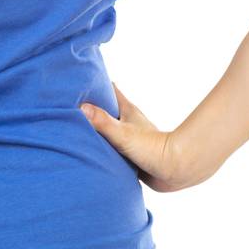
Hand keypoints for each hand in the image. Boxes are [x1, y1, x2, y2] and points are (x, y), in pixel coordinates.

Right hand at [80, 83, 214, 192]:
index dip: (96, 83)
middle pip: (108, 108)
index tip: (80, 78)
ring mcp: (131, 137)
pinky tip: (93, 149)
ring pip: (110, 127)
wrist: (175, 169)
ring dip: (97, 126)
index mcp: (128, 111)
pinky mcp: (132, 153)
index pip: (110, 90)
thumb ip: (102, 121)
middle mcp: (129, 122)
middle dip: (93, 105)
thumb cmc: (152, 149)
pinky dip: (103, 144)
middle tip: (73, 102)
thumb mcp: (122, 133)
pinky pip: (113, 146)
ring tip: (79, 126)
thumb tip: (81, 107)